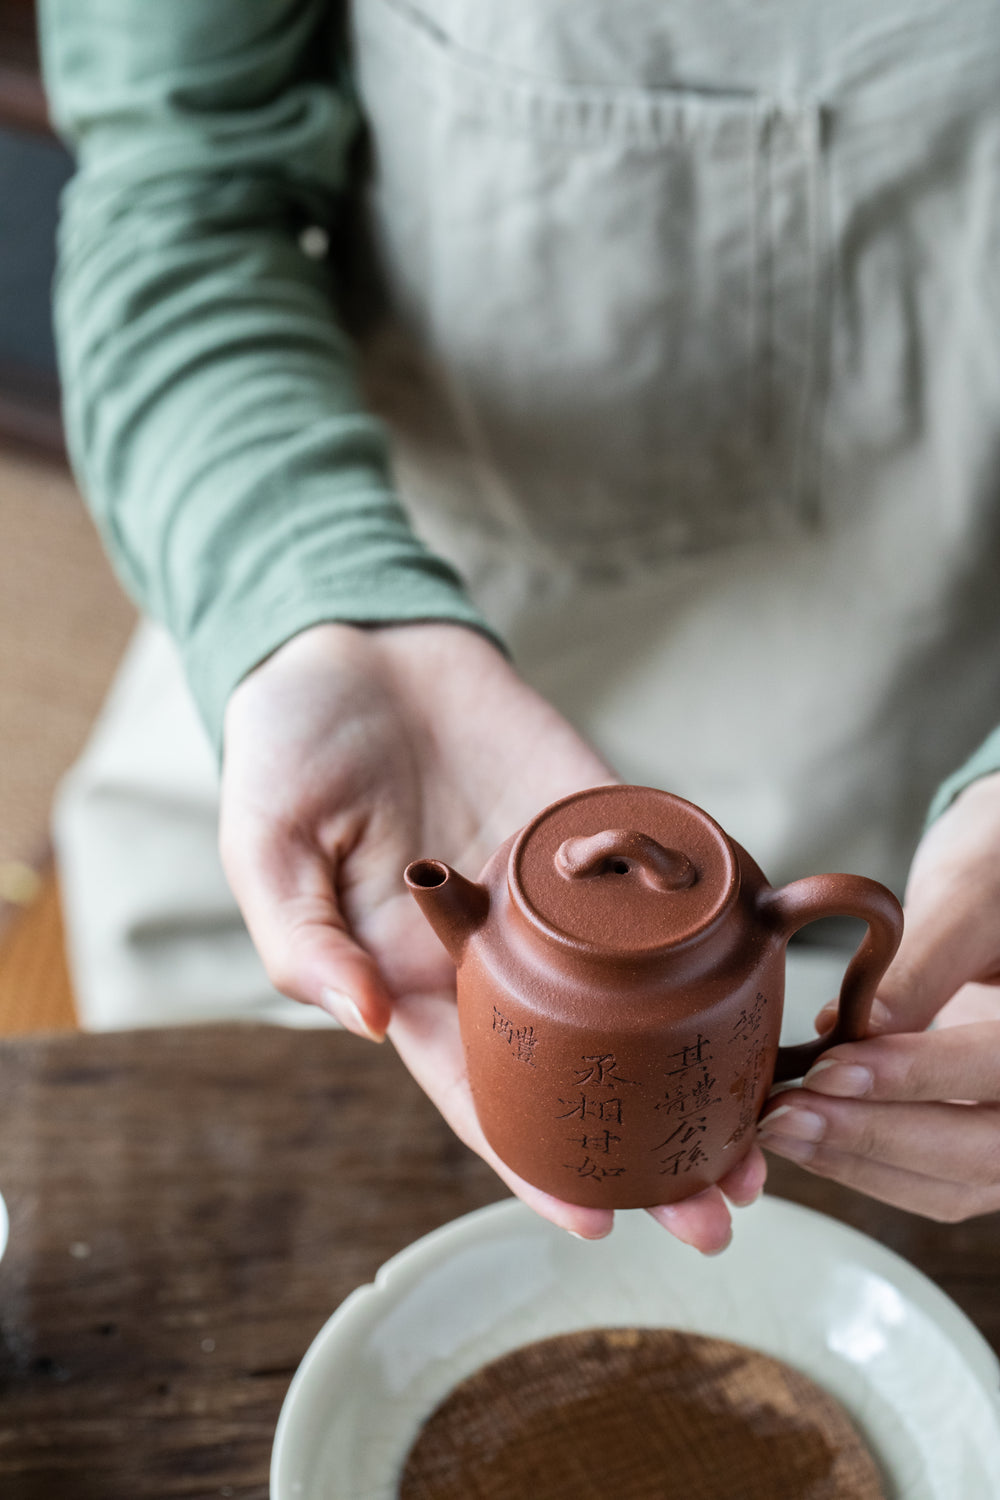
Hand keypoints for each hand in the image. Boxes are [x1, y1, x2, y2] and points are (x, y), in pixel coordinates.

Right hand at [221, 622, 763, 1249]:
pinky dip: (713, 932)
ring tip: (763, 1135)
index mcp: (416, 981)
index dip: (535, 1163)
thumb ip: (303, 939)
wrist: (355, 644)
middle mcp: (501, 954)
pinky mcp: (596, 820)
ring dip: (702, 1065)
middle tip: (723, 1208)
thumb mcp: (264, 847)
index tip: (598, 1224)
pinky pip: (660, 882)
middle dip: (648, 1143)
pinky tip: (762, 990)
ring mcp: (557, 892)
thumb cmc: (290, 751)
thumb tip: (371, 1023)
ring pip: (643, 997)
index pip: (484, 1095)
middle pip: (586, 1069)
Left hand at [758, 770, 999, 1220]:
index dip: (924, 1074)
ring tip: (778, 1126)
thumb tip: (848, 1027)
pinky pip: (940, 1183)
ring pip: (957, 1182)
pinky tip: (806, 1138)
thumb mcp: (973, 895)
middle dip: (877, 1135)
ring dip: (861, 1162)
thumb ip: (924, 962)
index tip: (834, 1067)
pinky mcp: (991, 1145)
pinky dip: (869, 1168)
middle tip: (786, 1114)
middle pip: (983, 1149)